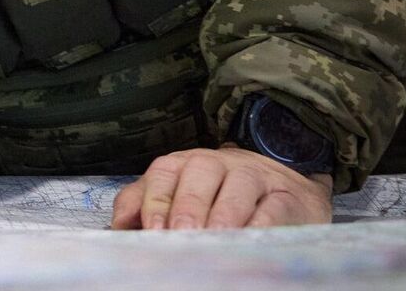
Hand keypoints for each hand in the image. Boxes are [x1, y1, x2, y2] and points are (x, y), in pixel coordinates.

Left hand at [111, 144, 332, 229]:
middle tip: (180, 235)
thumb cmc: (218, 199)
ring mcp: (256, 176)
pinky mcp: (288, 197)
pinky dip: (261, 224)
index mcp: (185, 164)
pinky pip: (274, 207)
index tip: (151, 230)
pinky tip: (248, 241)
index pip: (164, 173)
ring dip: (223, 214)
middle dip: (187, 205)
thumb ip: (143, 206)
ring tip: (213, 239)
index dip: (155, 200)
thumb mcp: (177, 197)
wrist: (285, 192)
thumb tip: (117, 227)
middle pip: (200, 173)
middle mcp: (219, 164)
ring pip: (238, 186)